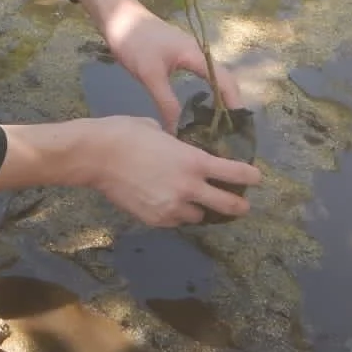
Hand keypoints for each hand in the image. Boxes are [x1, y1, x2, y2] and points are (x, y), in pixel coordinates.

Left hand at [77, 0, 242, 130]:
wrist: (117, 15)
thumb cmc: (133, 41)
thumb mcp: (149, 74)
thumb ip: (165, 101)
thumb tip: (177, 129)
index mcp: (196, 55)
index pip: (225, 81)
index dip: (235, 103)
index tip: (240, 126)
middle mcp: (198, 53)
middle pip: (223, 80)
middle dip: (230, 104)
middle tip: (229, 131)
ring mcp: (189, 53)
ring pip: (212, 77)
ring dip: (218, 98)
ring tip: (217, 124)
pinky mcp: (178, 55)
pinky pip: (200, 75)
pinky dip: (205, 91)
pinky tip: (199, 106)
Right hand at [84, 116, 259, 226]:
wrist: (94, 156)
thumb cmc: (126, 133)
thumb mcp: (159, 131)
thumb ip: (177, 146)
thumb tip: (179, 151)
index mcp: (194, 162)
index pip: (235, 174)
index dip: (251, 177)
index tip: (256, 178)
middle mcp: (189, 188)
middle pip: (228, 206)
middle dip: (238, 206)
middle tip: (240, 205)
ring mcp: (172, 207)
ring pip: (199, 217)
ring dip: (199, 210)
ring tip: (191, 202)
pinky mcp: (155, 219)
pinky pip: (174, 221)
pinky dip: (175, 214)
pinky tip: (166, 203)